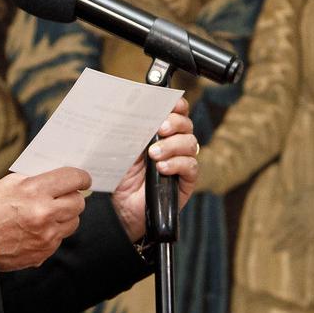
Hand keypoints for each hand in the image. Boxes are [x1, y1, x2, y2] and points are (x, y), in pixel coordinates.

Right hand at [0, 166, 90, 270]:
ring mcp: (46, 235)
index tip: (83, 179)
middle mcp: (44, 213)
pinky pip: (60, 238)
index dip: (81, 177)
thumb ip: (38, 179)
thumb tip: (63, 178)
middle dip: (73, 197)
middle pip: (78, 202)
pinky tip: (36, 230)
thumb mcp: (10, 184)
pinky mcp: (44, 252)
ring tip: (48, 214)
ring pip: (73, 222)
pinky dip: (53, 233)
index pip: (72, 179)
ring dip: (65, 216)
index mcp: (34, 191)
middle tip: (64, 196)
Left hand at [110, 98, 200, 243]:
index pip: (176, 112)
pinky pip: (191, 166)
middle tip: (160, 128)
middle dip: (175, 122)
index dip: (177, 105)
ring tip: (154, 155)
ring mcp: (181, 161)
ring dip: (172, 145)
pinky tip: (162, 168)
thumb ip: (130, 132)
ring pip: (190, 143)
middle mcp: (174, 144)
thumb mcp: (122, 150)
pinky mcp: (186, 180)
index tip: (171, 103)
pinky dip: (177, 164)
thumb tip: (130, 112)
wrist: (123, 209)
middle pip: (186, 124)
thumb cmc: (122, 178)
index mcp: (159, 132)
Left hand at [272, 182, 313, 251]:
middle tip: (271, 249)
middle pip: (289, 233)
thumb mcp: (301, 192)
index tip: (268, 237)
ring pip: (297, 239)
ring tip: (277, 251)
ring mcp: (310, 226)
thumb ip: (290, 198)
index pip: (284, 222)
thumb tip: (281, 203)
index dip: (276, 230)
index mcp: (298, 210)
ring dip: (287, 246)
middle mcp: (303, 220)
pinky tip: (293, 255)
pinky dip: (300, 249)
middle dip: (280, 242)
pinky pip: (307, 242)